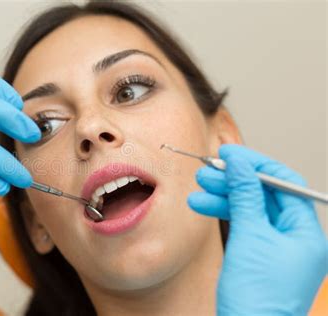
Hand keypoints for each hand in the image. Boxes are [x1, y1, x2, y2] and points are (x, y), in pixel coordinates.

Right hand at [188, 144, 326, 314]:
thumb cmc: (256, 296)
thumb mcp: (250, 236)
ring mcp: (275, 247)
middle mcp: (294, 237)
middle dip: (234, 181)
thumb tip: (240, 163)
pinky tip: (202, 205)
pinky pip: (242, 224)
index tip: (230, 154)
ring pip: (249, 209)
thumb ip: (245, 195)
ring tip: (197, 189)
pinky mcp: (257, 255)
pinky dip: (222, 213)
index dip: (255, 165)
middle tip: (207, 170)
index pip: (283, 184)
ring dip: (223, 196)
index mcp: (305, 232)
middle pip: (264, 195)